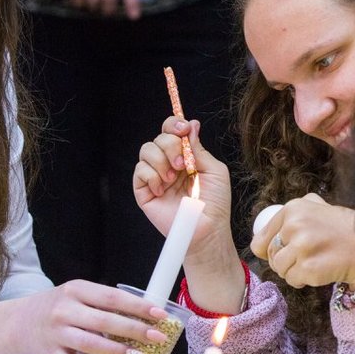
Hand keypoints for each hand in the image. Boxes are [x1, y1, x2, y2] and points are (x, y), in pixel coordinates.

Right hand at [0, 281, 168, 353]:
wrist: (20, 322)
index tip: (159, 315)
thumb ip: (102, 303)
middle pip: (104, 321)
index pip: (112, 297)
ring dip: (118, 352)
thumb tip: (143, 316)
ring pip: (91, 345)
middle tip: (157, 338)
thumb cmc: (58, 307)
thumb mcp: (77, 295)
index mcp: (76, 290)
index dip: (138, 306)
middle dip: (135, 330)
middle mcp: (65, 310)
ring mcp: (56, 334)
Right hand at [134, 116, 244, 313]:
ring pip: (146, 150)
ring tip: (173, 178)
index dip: (174, 125)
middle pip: (158, 138)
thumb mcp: (214, 170)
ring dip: (161, 160)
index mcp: (185, 157)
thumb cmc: (215, 203)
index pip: (172, 132)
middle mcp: (168, 164)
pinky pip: (140, 171)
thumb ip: (199, 148)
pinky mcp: (144, 191)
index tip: (183, 129)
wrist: (207, 229)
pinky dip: (152, 176)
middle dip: (170, 146)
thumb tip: (190, 124)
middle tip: (182, 165)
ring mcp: (155, 177)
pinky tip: (162, 189)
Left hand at [249, 194, 354, 289]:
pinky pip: (293, 280)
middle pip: (271, 255)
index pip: (261, 239)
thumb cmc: (345, 229)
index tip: (279, 254)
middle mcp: (294, 226)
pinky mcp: (309, 268)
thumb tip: (264, 232)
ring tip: (312, 265)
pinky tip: (318, 273)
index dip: (268, 250)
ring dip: (293, 272)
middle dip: (283, 262)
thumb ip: (295, 212)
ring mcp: (301, 248)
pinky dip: (303, 281)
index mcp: (293, 209)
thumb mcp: (320, 207)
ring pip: (279, 269)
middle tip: (302, 260)